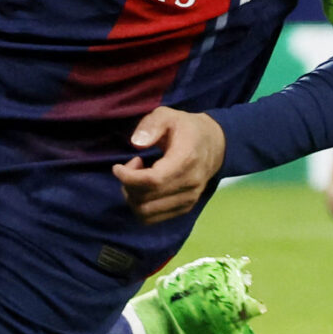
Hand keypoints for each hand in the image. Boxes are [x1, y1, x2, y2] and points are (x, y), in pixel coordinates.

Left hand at [113, 107, 225, 222]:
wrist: (215, 145)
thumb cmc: (186, 128)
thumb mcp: (168, 115)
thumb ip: (151, 124)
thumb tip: (136, 143)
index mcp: (186, 160)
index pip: (153, 181)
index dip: (128, 178)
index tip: (117, 167)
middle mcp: (190, 184)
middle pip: (146, 200)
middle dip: (128, 186)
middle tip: (131, 166)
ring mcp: (189, 199)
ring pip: (146, 213)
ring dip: (133, 197)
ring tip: (138, 178)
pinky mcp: (185, 208)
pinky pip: (153, 219)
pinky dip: (141, 206)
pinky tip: (146, 189)